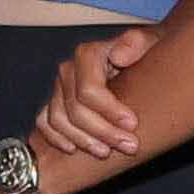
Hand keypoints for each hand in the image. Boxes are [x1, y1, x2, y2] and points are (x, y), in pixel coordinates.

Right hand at [36, 26, 155, 164]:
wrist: (140, 55)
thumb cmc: (146, 51)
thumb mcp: (149, 40)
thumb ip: (136, 42)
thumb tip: (118, 57)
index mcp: (88, 54)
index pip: (89, 90)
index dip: (109, 111)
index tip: (133, 124)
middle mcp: (69, 70)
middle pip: (75, 110)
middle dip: (103, 132)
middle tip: (130, 146)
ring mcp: (59, 88)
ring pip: (58, 120)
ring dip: (82, 140)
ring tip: (107, 152)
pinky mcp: (55, 102)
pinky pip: (44, 123)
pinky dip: (55, 138)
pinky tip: (74, 150)